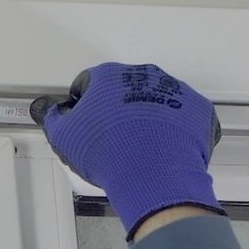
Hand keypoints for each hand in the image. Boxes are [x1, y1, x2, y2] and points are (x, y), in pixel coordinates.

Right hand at [29, 62, 223, 238]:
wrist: (154, 173)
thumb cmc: (108, 153)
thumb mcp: (63, 138)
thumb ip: (54, 119)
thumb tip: (51, 111)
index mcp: (109, 76)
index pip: (88, 83)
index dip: (83, 106)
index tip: (85, 125)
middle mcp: (143, 74)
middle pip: (124, 89)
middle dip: (117, 108)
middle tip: (111, 138)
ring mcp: (174, 89)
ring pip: (154, 99)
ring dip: (146, 116)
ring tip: (138, 146)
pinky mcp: (196, 108)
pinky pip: (182, 115)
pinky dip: (173, 128)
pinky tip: (162, 148)